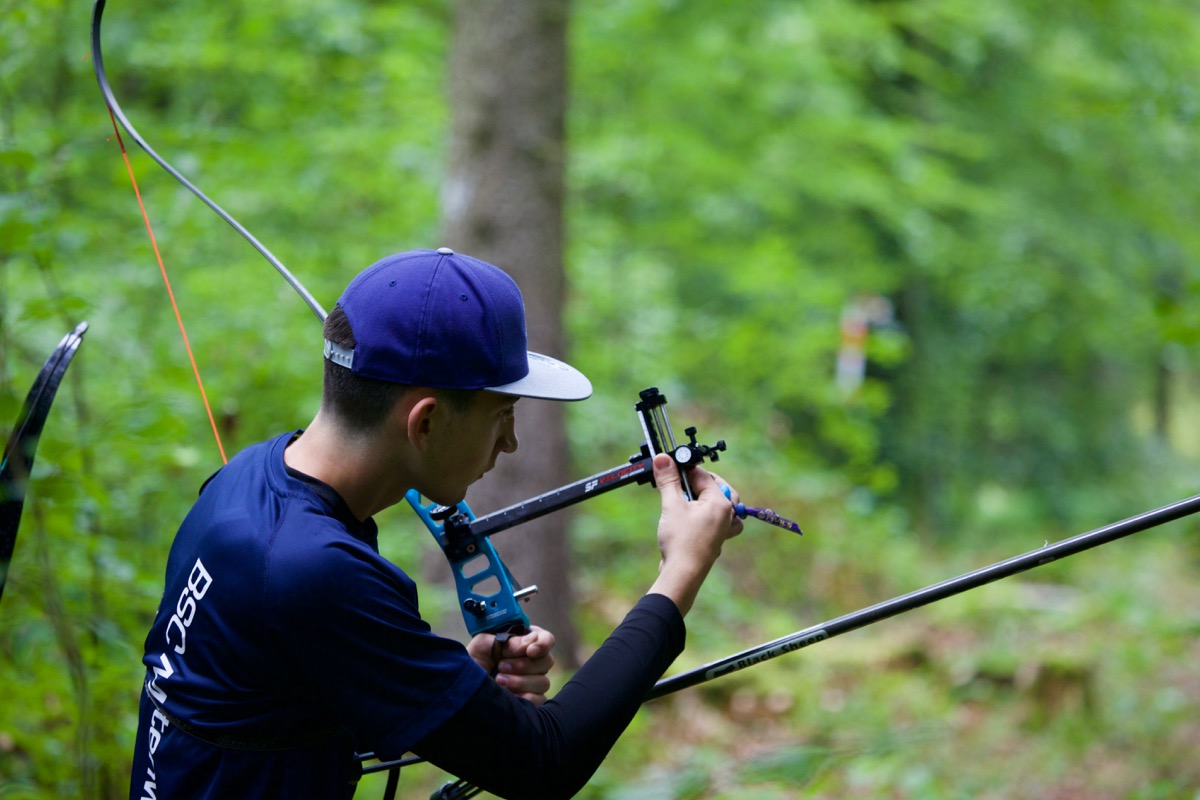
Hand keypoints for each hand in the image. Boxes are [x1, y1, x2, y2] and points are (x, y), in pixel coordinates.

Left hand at [466, 625, 556, 705]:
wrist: (462, 687)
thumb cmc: (473, 661)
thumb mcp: (484, 644)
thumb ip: (508, 640)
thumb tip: (529, 644)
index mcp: (524, 643)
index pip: (546, 639)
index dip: (542, 644)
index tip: (529, 651)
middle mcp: (532, 661)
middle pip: (547, 661)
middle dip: (524, 665)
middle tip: (502, 666)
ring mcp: (532, 682)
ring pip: (543, 682)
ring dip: (521, 681)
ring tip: (499, 681)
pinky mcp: (530, 700)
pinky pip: (539, 699)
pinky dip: (524, 697)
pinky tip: (509, 695)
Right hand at [648, 453, 742, 615]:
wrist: (682, 573)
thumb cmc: (681, 540)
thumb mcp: (672, 505)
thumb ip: (669, 480)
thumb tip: (663, 459)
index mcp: (721, 503)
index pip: (704, 476)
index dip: (686, 470)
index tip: (670, 467)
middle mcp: (727, 515)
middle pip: (719, 489)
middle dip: (699, 483)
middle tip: (681, 482)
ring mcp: (723, 530)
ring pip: (722, 506)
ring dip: (707, 499)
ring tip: (692, 498)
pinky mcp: (715, 541)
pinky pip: (719, 522)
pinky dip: (710, 516)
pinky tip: (697, 518)